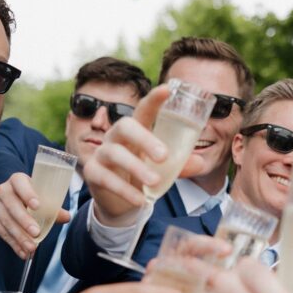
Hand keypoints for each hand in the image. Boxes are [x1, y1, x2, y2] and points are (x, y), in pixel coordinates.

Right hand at [0, 172, 70, 258]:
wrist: (12, 200)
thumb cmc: (32, 198)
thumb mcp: (43, 198)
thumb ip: (53, 208)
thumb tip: (66, 217)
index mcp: (17, 180)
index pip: (20, 183)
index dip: (27, 194)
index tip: (37, 206)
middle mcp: (3, 190)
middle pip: (11, 204)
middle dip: (24, 220)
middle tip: (36, 233)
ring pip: (5, 220)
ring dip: (19, 236)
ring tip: (31, 247)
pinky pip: (1, 232)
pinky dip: (13, 243)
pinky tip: (23, 252)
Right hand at [83, 85, 201, 226]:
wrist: (121, 202)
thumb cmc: (143, 176)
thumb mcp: (164, 170)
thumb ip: (180, 165)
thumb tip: (199, 161)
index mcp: (136, 130)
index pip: (144, 109)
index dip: (154, 99)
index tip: (167, 90)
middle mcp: (116, 137)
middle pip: (125, 126)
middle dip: (144, 139)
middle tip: (164, 156)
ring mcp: (102, 153)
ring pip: (114, 153)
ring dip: (136, 167)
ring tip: (154, 182)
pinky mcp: (93, 173)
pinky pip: (106, 178)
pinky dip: (124, 190)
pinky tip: (140, 200)